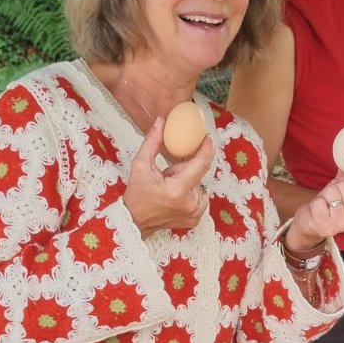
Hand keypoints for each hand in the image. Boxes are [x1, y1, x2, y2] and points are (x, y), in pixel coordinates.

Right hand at [123, 117, 214, 237]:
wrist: (135, 221)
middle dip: (185, 168)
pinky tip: (175, 197)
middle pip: (198, 173)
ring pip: (200, 184)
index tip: (207, 138)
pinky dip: (190, 193)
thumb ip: (153, 142)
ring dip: (188, 181)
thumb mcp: (140, 165)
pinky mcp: (196, 218)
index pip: (201, 164)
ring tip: (170, 188)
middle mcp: (190, 203)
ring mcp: (195, 213)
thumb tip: (162, 121)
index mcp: (177, 190)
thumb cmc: (137, 194)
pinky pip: (200, 197)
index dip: (207, 148)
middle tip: (168, 175)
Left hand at [285, 152, 343, 248]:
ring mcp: (342, 225)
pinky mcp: (325, 227)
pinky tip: (318, 210)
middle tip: (333, 197)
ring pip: (332, 193)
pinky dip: (316, 202)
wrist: (312, 224)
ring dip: (326, 195)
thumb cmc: (331, 204)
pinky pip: (319, 202)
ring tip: (326, 204)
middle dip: (337, 186)